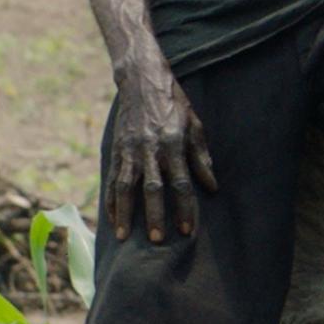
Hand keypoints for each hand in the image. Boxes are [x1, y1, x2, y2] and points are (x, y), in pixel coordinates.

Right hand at [106, 64, 215, 243]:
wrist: (142, 83)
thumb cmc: (174, 106)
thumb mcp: (195, 126)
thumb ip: (201, 158)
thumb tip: (212, 187)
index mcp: (174, 145)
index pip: (182, 183)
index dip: (185, 208)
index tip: (188, 230)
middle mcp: (150, 150)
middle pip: (153, 189)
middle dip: (155, 216)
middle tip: (157, 240)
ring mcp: (130, 151)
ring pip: (126, 187)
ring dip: (126, 213)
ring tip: (125, 237)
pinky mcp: (116, 150)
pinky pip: (112, 180)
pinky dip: (111, 200)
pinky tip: (112, 218)